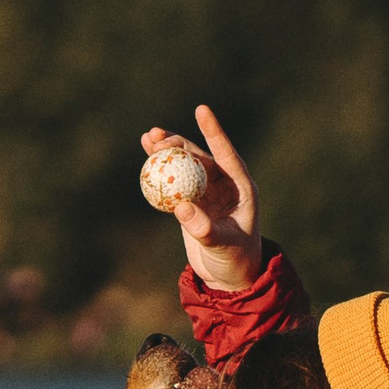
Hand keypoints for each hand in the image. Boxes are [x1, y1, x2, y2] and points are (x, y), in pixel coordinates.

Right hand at [142, 101, 259, 290]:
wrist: (229, 278)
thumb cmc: (236, 262)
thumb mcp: (222, 246)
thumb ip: (204, 228)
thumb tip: (181, 207)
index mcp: (241, 188)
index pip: (226, 154)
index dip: (213, 132)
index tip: (201, 109)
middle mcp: (225, 185)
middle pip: (200, 156)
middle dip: (179, 142)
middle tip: (158, 136)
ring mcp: (208, 192)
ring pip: (186, 165)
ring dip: (168, 151)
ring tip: (147, 138)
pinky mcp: (193, 202)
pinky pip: (176, 181)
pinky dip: (162, 170)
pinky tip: (147, 155)